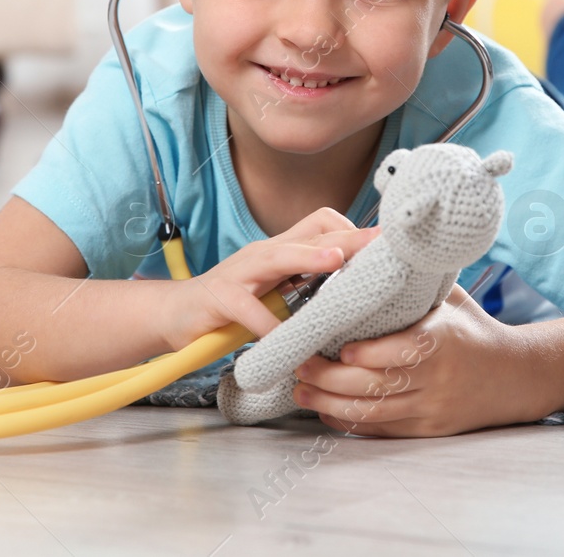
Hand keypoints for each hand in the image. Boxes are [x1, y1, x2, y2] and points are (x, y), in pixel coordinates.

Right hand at [162, 208, 380, 350]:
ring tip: (335, 261)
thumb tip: (355, 293)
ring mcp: (240, 272)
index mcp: (281, 249)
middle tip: (378, 243)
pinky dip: (269, 326)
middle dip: (346, 237)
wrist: (177, 316)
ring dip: (308, 257)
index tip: (386, 242)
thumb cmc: (233, 307)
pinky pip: (249, 310)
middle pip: (310, 233)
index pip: (322, 223)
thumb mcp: (275, 292)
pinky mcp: (219, 298)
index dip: (354, 230)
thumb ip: (306, 287)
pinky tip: (284, 341)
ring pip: (278, 255)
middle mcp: (263, 253)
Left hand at [290, 283, 538, 436]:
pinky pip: (383, 429)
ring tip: (301, 390)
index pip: (402, 351)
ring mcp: (432, 407)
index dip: (368, 353)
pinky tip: (325, 411)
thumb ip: (412, 280)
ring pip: (374, 412)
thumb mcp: (450, 298)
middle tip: (300, 365)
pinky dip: (351, 422)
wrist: (514, 376)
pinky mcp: (428, 429)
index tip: (340, 345)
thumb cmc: (472, 328)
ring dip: (331, 404)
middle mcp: (437, 378)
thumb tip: (370, 244)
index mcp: (443, 341)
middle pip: (377, 385)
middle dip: (332, 378)